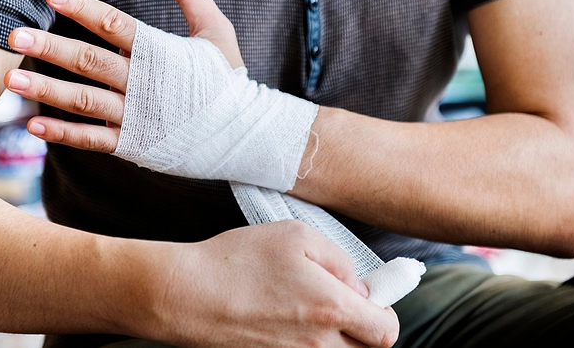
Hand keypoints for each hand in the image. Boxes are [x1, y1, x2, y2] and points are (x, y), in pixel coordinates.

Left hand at [4, 0, 243, 150]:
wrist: (245, 134)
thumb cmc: (227, 78)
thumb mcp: (217, 30)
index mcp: (161, 51)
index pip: (115, 24)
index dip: (82, 7)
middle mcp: (144, 83)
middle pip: (90, 61)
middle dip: (50, 46)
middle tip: (12, 34)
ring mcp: (137, 116)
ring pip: (84, 100)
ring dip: (46, 89)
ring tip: (10, 78)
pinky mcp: (134, 143)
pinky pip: (93, 138)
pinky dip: (63, 133)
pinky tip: (33, 125)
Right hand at [144, 221, 398, 346]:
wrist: (186, 295)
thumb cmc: (238, 260)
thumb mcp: (296, 236)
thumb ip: (340, 261)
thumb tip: (358, 288)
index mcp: (331, 308)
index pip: (387, 331)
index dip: (383, 312)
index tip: (368, 297)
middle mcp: (319, 345)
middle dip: (360, 327)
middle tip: (334, 301)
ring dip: (332, 336)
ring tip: (301, 309)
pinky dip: (303, 343)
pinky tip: (281, 321)